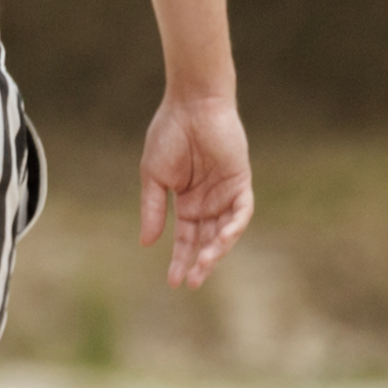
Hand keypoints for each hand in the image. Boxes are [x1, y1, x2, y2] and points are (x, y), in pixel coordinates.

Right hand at [135, 89, 251, 288]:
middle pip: (206, 241)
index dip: (180, 260)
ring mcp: (226, 193)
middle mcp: (208, 202)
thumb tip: (146, 243)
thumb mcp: (154, 176)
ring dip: (215, 250)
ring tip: (203, 265)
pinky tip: (220, 240)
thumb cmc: (169, 134)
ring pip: (224, 232)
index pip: (186, 239)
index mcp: (187, 202)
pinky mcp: (240, 182)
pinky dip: (233, 227)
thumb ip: (152, 208)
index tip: (173, 282)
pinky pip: (241, 212)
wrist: (191, 104)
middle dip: (199, 263)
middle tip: (192, 283)